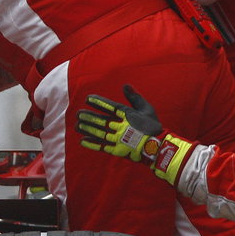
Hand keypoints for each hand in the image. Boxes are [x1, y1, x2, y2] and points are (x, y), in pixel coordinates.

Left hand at [75, 85, 196, 184]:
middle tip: (78, 114)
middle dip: (88, 117)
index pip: (110, 106)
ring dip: (87, 129)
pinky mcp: (117, 150)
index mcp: (128, 115)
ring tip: (77, 125)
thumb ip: (135, 97)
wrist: (158, 148)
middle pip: (101, 120)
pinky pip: (102, 147)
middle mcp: (121, 126)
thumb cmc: (153, 126)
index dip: (98, 102)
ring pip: (99, 133)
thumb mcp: (146, 109)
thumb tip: (125, 85)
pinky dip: (92, 144)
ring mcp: (118, 139)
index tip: (88, 98)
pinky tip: (82, 141)